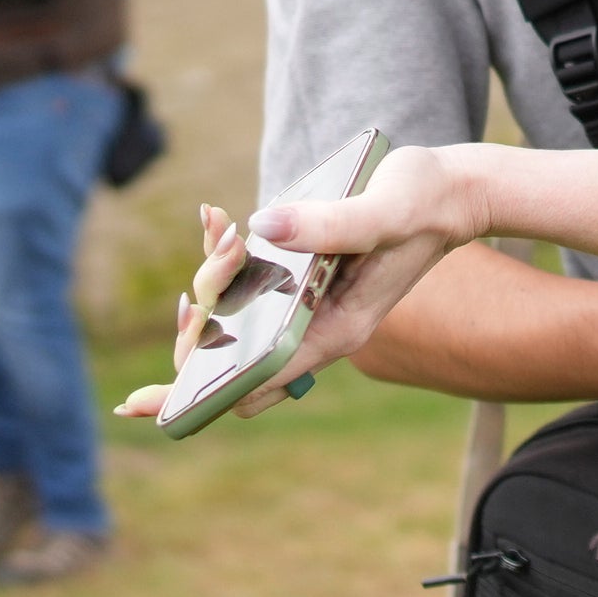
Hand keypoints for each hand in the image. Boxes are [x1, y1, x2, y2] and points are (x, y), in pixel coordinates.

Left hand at [118, 148, 490, 420]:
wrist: (454, 192)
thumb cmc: (426, 201)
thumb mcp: (386, 210)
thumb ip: (332, 224)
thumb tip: (261, 228)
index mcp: (338, 328)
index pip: (256, 377)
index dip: (197, 392)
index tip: (143, 404)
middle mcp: (320, 327)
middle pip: (236, 358)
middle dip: (198, 328)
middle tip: (187, 293)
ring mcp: (312, 308)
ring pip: (238, 319)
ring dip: (213, 281)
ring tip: (216, 226)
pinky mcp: (307, 282)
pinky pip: (250, 285)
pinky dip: (227, 257)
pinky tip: (216, 219)